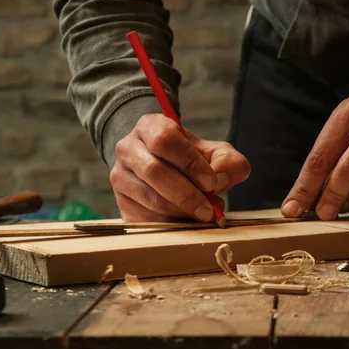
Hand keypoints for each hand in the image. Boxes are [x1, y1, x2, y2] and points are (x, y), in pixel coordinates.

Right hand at [110, 114, 249, 221]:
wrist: (168, 170)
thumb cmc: (193, 159)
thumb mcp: (217, 153)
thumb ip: (228, 162)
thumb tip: (219, 179)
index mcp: (150, 126)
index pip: (165, 140)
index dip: (189, 163)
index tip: (211, 182)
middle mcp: (128, 148)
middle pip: (154, 171)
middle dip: (186, 194)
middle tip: (208, 209)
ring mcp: (120, 176)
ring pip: (149, 197)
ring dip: (180, 211)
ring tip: (201, 214)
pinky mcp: (121, 202)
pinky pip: (144, 217)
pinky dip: (169, 222)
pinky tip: (185, 219)